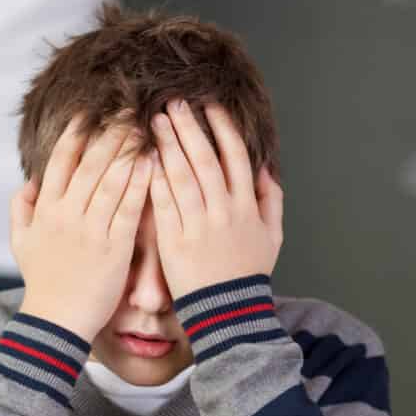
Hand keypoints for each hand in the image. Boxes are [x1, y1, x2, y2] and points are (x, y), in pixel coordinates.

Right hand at [11, 115, 152, 340]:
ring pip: (111, 180)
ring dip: (128, 150)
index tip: (89, 112)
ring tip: (144, 127)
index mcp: (45, 209)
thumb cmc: (42, 282)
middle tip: (126, 109)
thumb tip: (29, 181)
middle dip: (109, 133)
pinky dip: (141, 184)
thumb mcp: (20, 243)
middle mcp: (66, 214)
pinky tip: (153, 163)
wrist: (56, 321)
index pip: (60, 161)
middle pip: (90, 163)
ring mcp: (90, 230)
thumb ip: (20, 208)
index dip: (75, 133)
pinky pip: (129, 209)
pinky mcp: (113, 247)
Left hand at [149, 99, 282, 297]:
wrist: (228, 311)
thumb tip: (265, 169)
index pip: (235, 156)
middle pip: (205, 160)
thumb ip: (270, 200)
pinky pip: (163, 204)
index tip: (210, 105)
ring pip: (182, 177)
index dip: (222, 128)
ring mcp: (198, 226)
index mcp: (246, 206)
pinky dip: (154, 179)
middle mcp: (223, 212)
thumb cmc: (248, 273)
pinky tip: (143, 159)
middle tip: (173, 103)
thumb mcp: (272, 236)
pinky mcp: (174, 242)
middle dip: (189, 128)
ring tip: (154, 122)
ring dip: (168, 145)